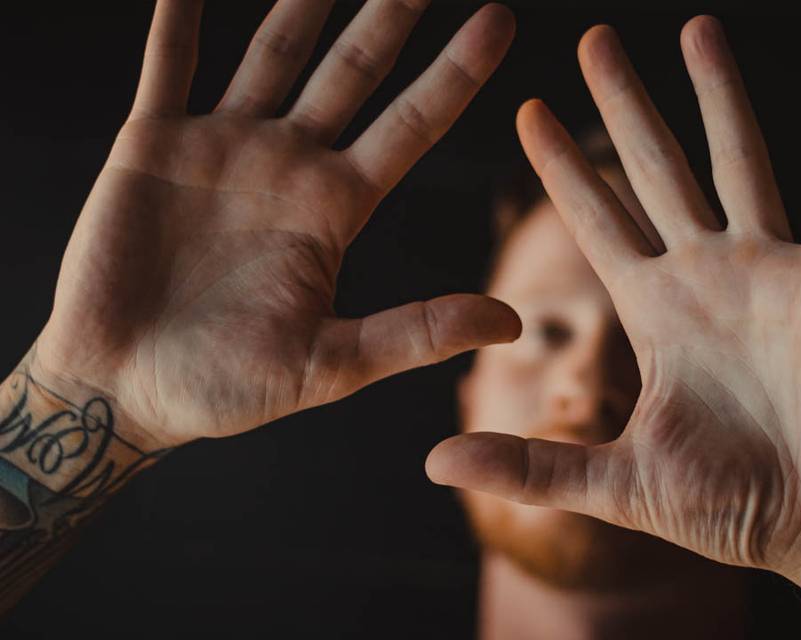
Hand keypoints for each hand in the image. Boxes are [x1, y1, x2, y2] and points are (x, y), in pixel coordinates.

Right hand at [30, 0, 518, 448]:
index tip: (495, 23)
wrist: (126, 387)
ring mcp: (223, 148)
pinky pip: (170, 65)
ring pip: (273, 52)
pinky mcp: (153, 146)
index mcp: (335, 209)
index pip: (411, 126)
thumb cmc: (225, 386)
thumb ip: (417, 335)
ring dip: (302, 1)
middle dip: (389, 16)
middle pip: (353, 71)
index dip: (454, 76)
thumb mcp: (331, 364)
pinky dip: (179, 20)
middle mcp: (288, 166)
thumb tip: (513, 323)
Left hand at [426, 16, 800, 581]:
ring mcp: (771, 272)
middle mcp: (707, 278)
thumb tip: (432, 463)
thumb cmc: (728, 509)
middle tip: (593, 39)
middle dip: (625, 106)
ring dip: (720, 95)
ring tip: (696, 27)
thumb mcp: (615, 483)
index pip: (598, 220)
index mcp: (655, 312)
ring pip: (740, 161)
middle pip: (655, 169)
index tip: (526, 112)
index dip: (562, 169)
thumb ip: (531, 465)